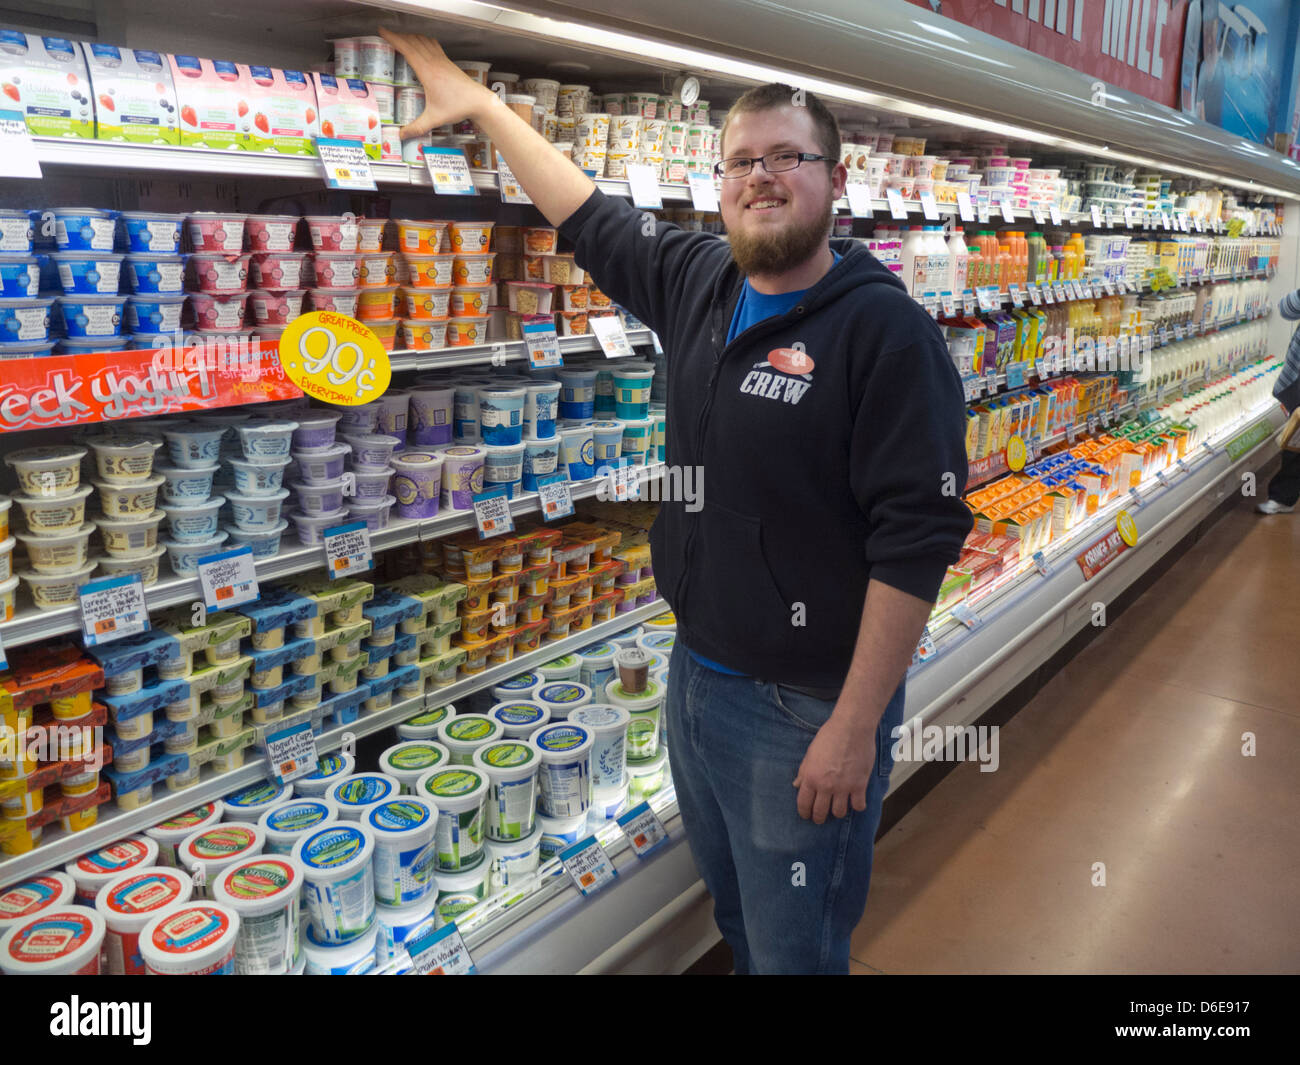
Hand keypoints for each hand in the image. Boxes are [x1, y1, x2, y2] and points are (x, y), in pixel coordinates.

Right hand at [379, 28, 496, 137]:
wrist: (478, 102)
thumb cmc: (458, 108)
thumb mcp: (434, 119)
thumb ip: (417, 127)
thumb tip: (401, 135)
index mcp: (427, 72)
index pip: (407, 49)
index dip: (393, 38)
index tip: (382, 31)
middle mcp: (434, 62)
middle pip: (413, 41)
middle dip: (398, 35)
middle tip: (386, 35)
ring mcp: (442, 60)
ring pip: (423, 40)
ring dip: (410, 36)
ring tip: (400, 38)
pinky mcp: (448, 62)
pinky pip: (433, 45)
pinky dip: (423, 40)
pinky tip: (421, 44)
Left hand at [793, 715, 875, 823]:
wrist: (851, 728)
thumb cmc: (829, 736)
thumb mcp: (810, 753)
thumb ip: (804, 771)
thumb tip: (796, 785)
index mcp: (810, 777)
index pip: (804, 804)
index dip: (804, 813)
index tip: (806, 815)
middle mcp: (826, 786)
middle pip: (820, 812)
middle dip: (819, 818)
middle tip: (820, 818)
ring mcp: (843, 787)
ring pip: (839, 813)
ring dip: (837, 812)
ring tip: (838, 808)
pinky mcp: (860, 785)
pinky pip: (858, 806)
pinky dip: (857, 806)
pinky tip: (856, 801)